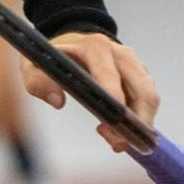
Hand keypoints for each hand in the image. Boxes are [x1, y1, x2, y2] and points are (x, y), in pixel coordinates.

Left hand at [20, 32, 161, 152]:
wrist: (70, 40)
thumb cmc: (53, 56)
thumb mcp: (33, 64)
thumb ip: (37, 81)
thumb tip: (58, 101)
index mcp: (95, 47)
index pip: (112, 79)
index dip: (114, 108)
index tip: (105, 129)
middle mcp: (120, 53)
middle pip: (143, 93)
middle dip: (135, 124)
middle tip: (116, 143)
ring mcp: (134, 62)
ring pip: (150, 97)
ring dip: (140, 124)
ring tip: (115, 139)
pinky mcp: (141, 73)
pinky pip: (147, 98)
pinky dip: (139, 118)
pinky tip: (118, 129)